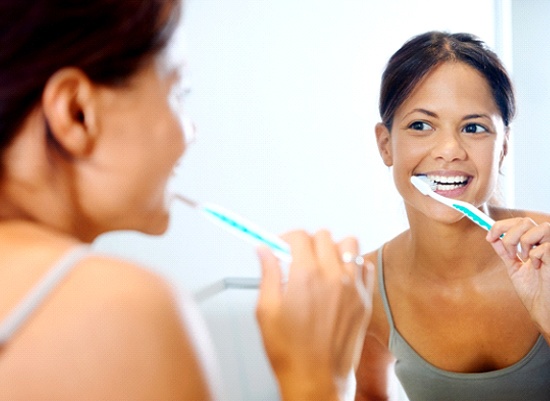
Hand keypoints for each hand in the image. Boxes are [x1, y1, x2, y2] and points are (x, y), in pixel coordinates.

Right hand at [255, 230, 373, 400]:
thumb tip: (263, 251)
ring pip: (349, 244)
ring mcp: (353, 287)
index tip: (280, 245)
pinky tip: (340, 277)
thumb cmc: (289, 352)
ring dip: (333, 248)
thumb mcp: (266, 310)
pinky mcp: (364, 300)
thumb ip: (267, 273)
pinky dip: (353, 264)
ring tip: (321, 263)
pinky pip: (365, 266)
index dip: (285, 238)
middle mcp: (333, 276)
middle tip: (296, 257)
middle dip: (306, 242)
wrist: (316, 380)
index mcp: (305, 276)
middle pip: (323, 236)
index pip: (299, 236)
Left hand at [487, 218, 549, 334]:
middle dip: (510, 235)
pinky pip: (543, 247)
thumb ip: (505, 251)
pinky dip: (534, 255)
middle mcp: (545, 241)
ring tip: (525, 258)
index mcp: (536, 242)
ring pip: (540, 227)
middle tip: (509, 253)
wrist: (541, 307)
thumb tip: (492, 237)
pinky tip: (536, 266)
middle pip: (525, 221)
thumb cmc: (532, 289)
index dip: (501, 225)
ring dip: (524, 242)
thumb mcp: (513, 266)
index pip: (519, 221)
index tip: (489, 237)